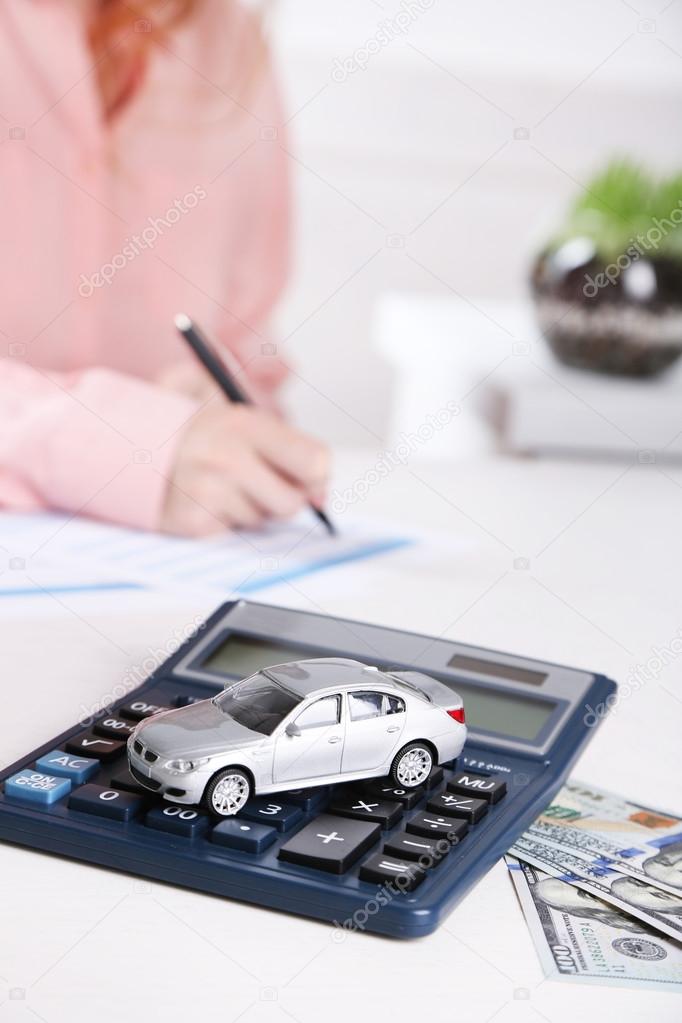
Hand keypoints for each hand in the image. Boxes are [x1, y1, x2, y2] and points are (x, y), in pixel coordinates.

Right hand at [160, 402, 329, 535]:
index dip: (317, 478)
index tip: (308, 481)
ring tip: (223, 488)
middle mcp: (229, 455)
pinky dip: (227, 522)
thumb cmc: (204, 441)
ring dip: (250, 510)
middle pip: (292, 502)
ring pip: (263, 520)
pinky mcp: (194, 520)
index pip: (315, 461)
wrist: (136, 451)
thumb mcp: (246, 427)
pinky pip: (237, 534)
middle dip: (282, 500)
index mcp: (247, 423)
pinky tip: (207, 502)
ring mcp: (209, 489)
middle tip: (258, 484)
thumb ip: (291, 452)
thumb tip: (321, 496)